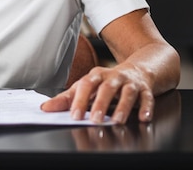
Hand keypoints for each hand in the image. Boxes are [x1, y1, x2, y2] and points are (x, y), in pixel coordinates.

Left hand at [40, 63, 154, 123]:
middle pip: (106, 88)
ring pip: (127, 92)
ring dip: (123, 107)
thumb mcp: (86, 87)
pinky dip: (146, 107)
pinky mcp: (145, 89)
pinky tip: (144, 117)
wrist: (136, 71)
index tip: (74, 115)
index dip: (80, 100)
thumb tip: (45, 108)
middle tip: (95, 119)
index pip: (86, 85)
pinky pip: (147, 97)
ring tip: (118, 120)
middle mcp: (113, 77)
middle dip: (101, 103)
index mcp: (96, 76)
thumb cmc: (106, 83)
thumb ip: (67, 98)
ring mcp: (130, 82)